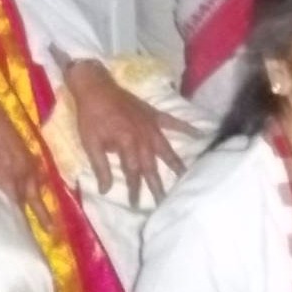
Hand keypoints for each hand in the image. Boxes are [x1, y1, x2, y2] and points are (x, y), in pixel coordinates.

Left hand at [63, 60, 188, 206]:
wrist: (95, 87)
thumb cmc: (91, 116)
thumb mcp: (90, 143)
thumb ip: (101, 167)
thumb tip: (105, 190)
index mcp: (127, 144)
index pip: (133, 173)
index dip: (134, 190)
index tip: (136, 204)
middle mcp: (144, 137)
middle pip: (152, 166)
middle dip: (157, 185)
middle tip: (166, 202)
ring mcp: (151, 126)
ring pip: (167, 149)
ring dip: (176, 165)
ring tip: (187, 178)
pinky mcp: (154, 114)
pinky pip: (174, 122)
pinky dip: (187, 128)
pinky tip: (200, 133)